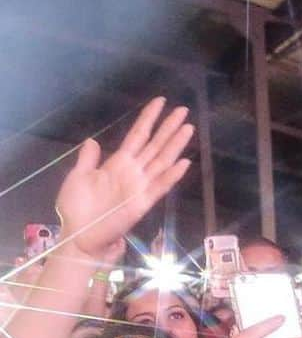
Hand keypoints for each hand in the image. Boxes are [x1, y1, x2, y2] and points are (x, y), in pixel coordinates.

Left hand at [54, 98, 193, 261]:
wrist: (80, 236)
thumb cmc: (77, 208)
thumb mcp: (78, 177)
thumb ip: (88, 159)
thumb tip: (92, 141)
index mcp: (118, 163)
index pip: (138, 136)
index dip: (149, 119)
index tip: (160, 102)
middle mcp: (133, 172)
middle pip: (155, 145)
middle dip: (169, 127)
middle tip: (184, 110)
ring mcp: (140, 187)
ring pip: (161, 161)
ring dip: (175, 145)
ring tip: (188, 128)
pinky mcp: (142, 203)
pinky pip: (159, 186)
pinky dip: (172, 175)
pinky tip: (184, 163)